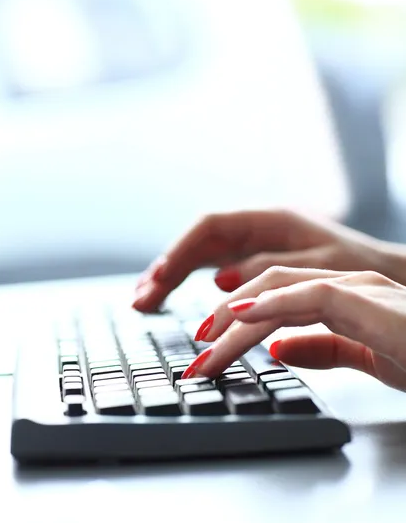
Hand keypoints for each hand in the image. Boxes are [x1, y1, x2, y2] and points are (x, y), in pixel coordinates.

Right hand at [132, 209, 405, 311]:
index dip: (181, 251)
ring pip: (201, 257)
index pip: (212, 229)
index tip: (159, 277)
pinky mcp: (255, 263)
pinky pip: (213, 269)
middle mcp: (257, 230)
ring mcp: (254, 246)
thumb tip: (221, 279)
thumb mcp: (320, 269)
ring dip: (172, 276)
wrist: (384, 274)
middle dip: (168, 269)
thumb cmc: (359, 269)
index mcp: (272, 221)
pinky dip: (190, 283)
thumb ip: (270, 271)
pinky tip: (173, 298)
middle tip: (141, 300)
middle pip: (199, 244)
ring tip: (145, 301)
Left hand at [182, 267, 405, 391]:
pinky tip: (240, 317)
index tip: (207, 350)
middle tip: (194, 353)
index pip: (273, 300)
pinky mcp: (369, 302)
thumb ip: (325, 348)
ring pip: (277, 289)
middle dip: (222, 319)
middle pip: (265, 290)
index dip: (236, 321)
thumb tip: (279, 349)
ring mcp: (357, 288)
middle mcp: (344, 284)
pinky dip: (270, 304)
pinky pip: (310, 296)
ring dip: (233, 317)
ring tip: (203, 342)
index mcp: (341, 296)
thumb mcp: (368, 357)